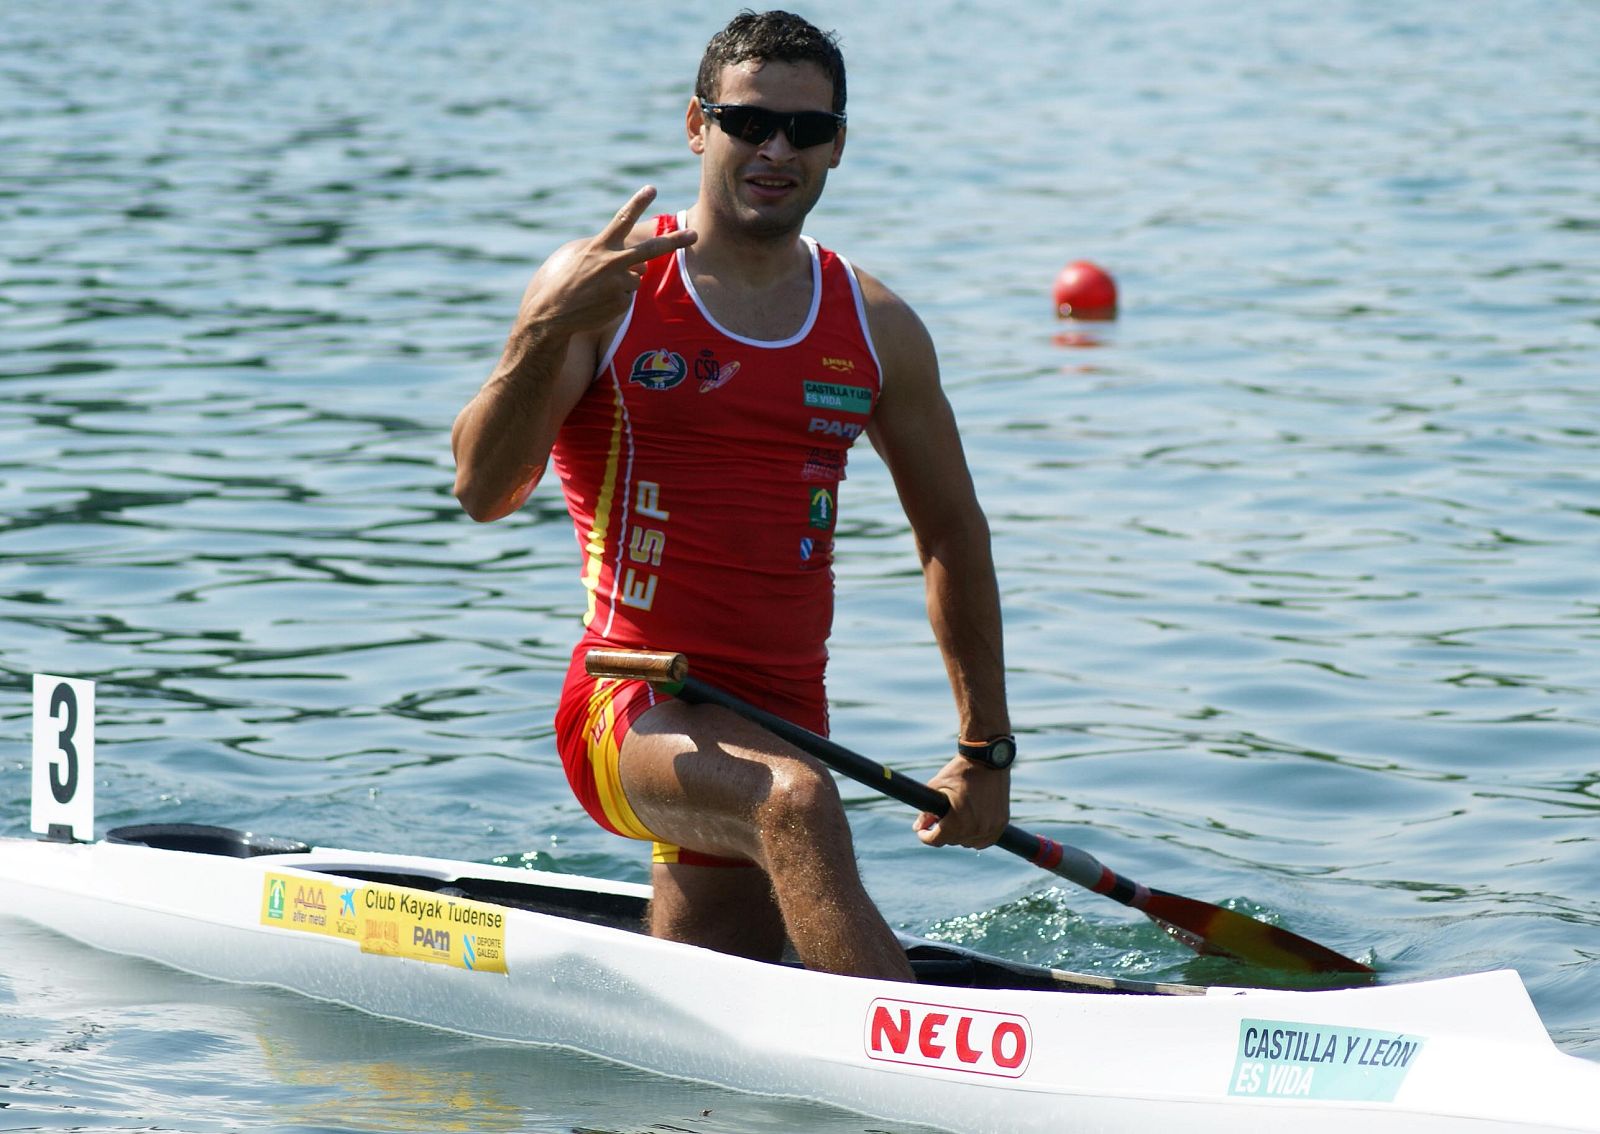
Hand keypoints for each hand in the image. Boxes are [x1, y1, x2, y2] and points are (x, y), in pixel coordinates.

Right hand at [519, 185, 696, 334]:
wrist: (551, 314)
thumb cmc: (560, 281)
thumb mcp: (575, 256)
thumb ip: (605, 250)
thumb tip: (637, 263)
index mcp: (599, 247)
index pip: (622, 220)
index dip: (638, 203)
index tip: (652, 188)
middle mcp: (612, 263)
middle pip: (651, 250)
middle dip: (675, 242)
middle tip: (695, 234)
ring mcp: (619, 284)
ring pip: (637, 277)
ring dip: (624, 280)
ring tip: (599, 289)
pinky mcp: (621, 303)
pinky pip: (629, 295)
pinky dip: (618, 297)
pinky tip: (600, 301)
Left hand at [913, 754, 1009, 848]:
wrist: (988, 759)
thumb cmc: (960, 771)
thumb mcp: (937, 787)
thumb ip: (926, 812)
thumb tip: (918, 828)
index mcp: (958, 821)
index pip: (937, 840)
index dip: (926, 836)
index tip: (923, 831)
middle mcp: (976, 828)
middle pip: (953, 841)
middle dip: (943, 832)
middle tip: (939, 820)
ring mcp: (991, 827)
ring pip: (969, 843)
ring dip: (960, 836)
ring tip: (956, 821)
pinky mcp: (1002, 823)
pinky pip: (986, 840)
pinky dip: (977, 836)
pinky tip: (970, 827)